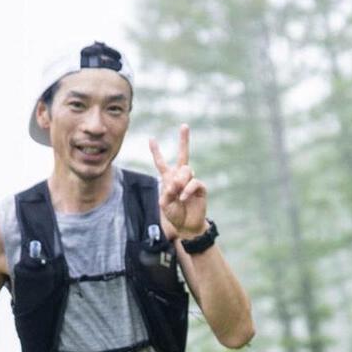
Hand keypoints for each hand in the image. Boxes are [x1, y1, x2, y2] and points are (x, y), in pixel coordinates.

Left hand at [149, 125, 207, 240]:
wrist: (187, 226)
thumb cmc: (175, 214)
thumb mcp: (165, 203)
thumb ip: (167, 191)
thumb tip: (177, 182)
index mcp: (168, 178)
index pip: (161, 163)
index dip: (156, 152)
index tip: (151, 139)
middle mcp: (180, 177)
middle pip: (183, 155)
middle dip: (184, 140)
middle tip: (184, 125)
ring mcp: (191, 181)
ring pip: (186, 170)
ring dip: (180, 180)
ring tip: (177, 192)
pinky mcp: (200, 188)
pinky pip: (194, 182)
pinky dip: (187, 190)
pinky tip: (183, 198)